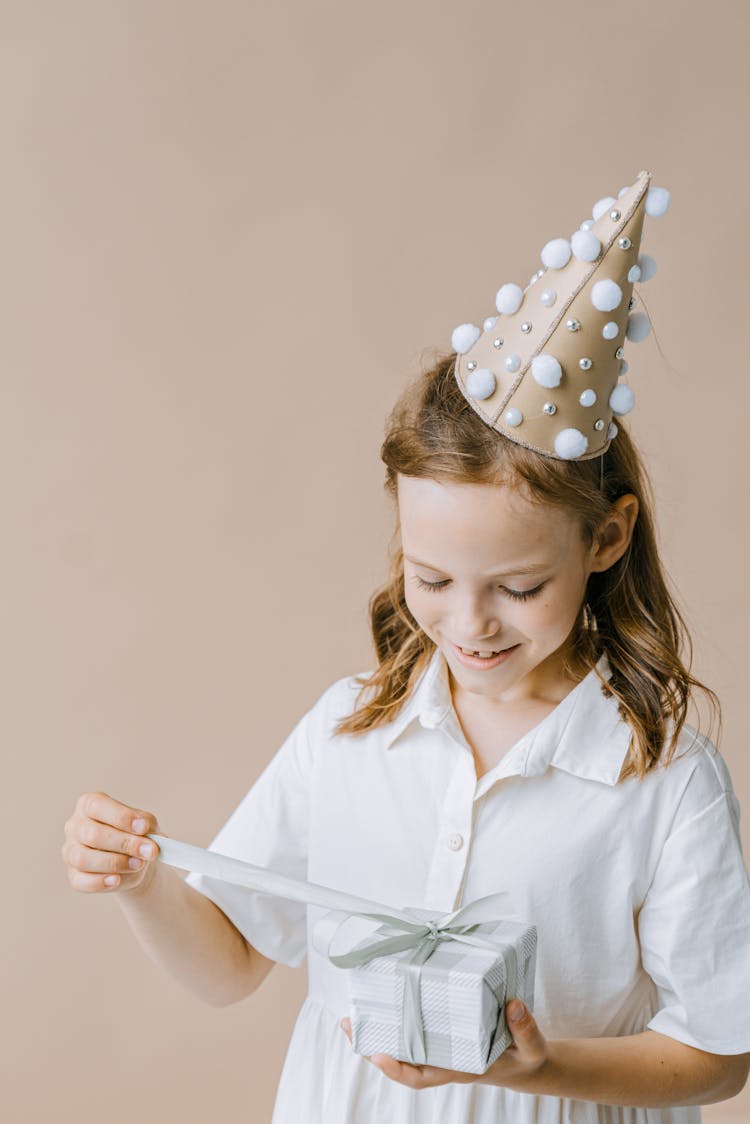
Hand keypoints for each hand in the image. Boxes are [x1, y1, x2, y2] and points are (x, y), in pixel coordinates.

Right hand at [62, 791, 160, 893]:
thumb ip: (146, 826)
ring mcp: (70, 852)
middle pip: (92, 834)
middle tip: (150, 851)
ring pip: (83, 858)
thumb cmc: (137, 835)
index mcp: (89, 804)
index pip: (96, 806)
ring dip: (114, 863)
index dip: (121, 817)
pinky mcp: (73, 876)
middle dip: (124, 843)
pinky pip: (79, 881)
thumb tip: (147, 838)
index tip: (143, 827)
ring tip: (138, 864)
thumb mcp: (146, 824)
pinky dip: (99, 882)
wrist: (138, 861)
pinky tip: (116, 880)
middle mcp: (75, 826)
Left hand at [340, 1000, 547, 1090]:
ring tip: (352, 1014)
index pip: (423, 1076)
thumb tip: (513, 1005)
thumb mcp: (532, 1046)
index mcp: (462, 1068)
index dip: (398, 1069)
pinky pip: (415, 1034)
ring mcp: (443, 1049)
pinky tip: (384, 1004)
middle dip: (372, 1048)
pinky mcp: (444, 1036)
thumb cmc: (527, 1057)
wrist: (528, 1064)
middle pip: (402, 1062)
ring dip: (378, 1034)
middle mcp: (446, 1060)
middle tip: (347, 1023)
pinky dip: (396, 1023)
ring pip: (404, 1048)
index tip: (377, 1056)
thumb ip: (525, 1029)